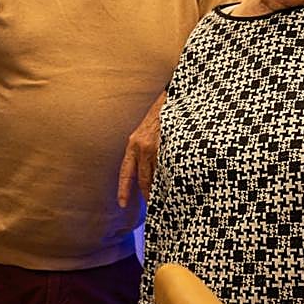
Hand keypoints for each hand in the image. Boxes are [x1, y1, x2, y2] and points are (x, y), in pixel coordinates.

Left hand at [117, 93, 164, 207]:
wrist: (172, 96)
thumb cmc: (161, 114)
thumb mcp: (145, 131)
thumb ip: (143, 150)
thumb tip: (149, 173)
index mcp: (133, 143)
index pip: (126, 172)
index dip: (124, 189)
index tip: (122, 204)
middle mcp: (142, 147)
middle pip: (144, 180)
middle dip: (149, 195)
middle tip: (155, 207)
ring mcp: (157, 147)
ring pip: (159, 176)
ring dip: (165, 187)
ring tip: (171, 198)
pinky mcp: (171, 146)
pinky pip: (172, 167)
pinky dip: (175, 176)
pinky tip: (181, 182)